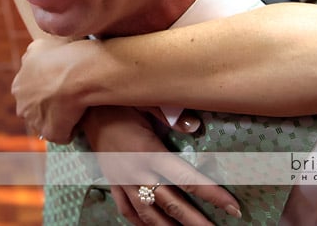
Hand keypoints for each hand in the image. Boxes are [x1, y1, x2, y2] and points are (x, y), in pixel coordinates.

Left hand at [11, 37, 97, 142]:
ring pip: (48, 122)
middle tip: (69, 96)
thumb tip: (32, 57)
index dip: (46, 88)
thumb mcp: (41, 45)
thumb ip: (33, 54)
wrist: (77, 70)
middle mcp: (22, 105)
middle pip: (35, 109)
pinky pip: (63, 135)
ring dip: (60, 118)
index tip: (60, 84)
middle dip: (49, 105)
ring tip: (78, 107)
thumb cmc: (63, 53)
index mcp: (19, 85)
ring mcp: (35, 121)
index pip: (30, 91)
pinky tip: (82, 118)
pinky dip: (71, 130)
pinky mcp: (51, 132)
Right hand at [83, 107, 241, 224]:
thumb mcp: (145, 104)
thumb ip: (170, 116)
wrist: (84, 111)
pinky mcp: (113, 183)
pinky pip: (127, 211)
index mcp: (149, 152)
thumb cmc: (119, 105)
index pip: (187, 179)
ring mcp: (123, 181)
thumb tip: (195, 127)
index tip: (232, 207)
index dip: (212, 195)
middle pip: (172, 204)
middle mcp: (137, 172)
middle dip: (196, 221)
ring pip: (149, 214)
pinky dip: (140, 223)